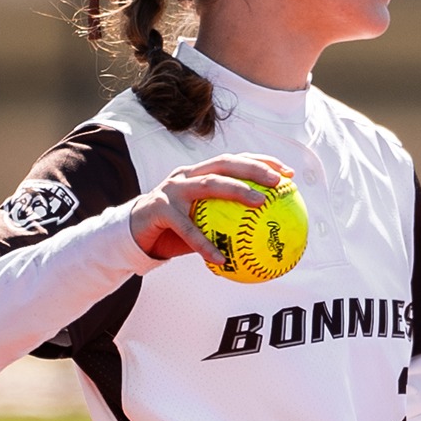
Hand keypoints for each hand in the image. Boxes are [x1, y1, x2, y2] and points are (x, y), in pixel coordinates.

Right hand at [128, 153, 293, 263]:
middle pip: (224, 163)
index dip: (261, 162)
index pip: (234, 161)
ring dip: (237, 191)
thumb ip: (226, 224)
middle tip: (278, 181)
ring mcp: (172, 189)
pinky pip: (187, 229)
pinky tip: (221, 260)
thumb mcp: (201, 224)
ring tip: (260, 203)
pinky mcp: (159, 209)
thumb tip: (263, 239)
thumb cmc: (172, 231)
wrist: (132, 235)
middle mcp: (187, 176)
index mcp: (199, 174)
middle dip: (253, 168)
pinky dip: (204, 244)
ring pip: (209, 185)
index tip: (287, 172)